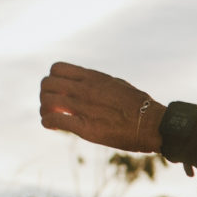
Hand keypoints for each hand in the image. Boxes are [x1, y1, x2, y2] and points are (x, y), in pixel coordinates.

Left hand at [38, 62, 165, 152]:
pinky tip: (52, 126)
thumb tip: (92, 85)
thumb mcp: (117, 85)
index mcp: (93, 78)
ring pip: (47, 101)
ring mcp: (84, 107)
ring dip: (44, 110)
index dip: (52, 79)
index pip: (57, 69)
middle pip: (48, 84)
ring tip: (49, 117)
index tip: (59, 90)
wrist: (152, 124)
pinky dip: (47, 122)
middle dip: (45, 95)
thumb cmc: (140, 106)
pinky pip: (55, 120)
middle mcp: (85, 89)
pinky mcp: (86, 127)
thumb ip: (100, 84)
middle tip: (51, 106)